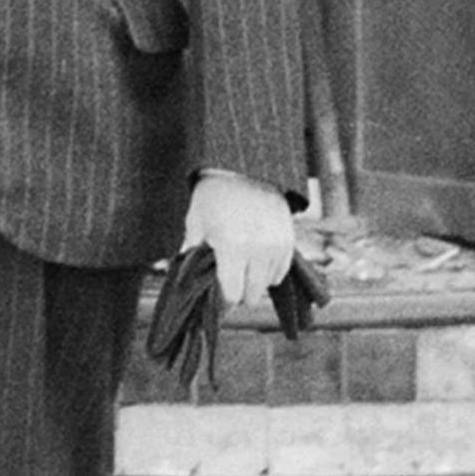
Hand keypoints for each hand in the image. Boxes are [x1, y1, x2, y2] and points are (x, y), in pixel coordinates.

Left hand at [180, 169, 294, 306]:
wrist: (246, 171)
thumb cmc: (212, 198)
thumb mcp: (195, 224)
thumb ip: (192, 256)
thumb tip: (185, 284)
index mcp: (231, 246)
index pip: (231, 295)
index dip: (222, 304)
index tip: (215, 304)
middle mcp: (258, 249)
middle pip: (251, 296)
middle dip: (237, 295)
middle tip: (226, 285)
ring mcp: (276, 246)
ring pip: (266, 285)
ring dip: (253, 283)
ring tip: (239, 268)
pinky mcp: (289, 242)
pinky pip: (280, 272)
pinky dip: (268, 272)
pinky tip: (254, 261)